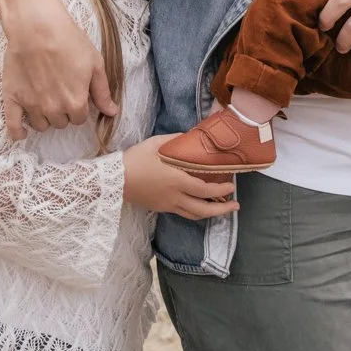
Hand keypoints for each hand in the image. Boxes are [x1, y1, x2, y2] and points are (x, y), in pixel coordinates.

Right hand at [1, 0, 115, 137]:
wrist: (37, 26)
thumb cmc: (68, 41)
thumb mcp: (94, 63)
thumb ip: (102, 92)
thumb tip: (112, 112)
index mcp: (75, 102)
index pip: (79, 119)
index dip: (78, 106)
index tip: (74, 93)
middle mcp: (54, 109)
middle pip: (61, 123)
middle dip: (62, 111)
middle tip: (59, 91)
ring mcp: (32, 105)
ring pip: (41, 125)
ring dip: (45, 117)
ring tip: (44, 100)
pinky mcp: (13, 98)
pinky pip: (14, 126)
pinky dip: (18, 132)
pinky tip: (22, 134)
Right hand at [122, 138, 240, 219]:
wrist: (114, 180)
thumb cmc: (136, 159)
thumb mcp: (156, 143)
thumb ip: (177, 140)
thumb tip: (193, 136)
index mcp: (176, 180)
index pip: (205, 190)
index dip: (221, 190)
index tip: (231, 185)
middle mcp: (175, 196)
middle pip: (204, 209)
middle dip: (223, 209)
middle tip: (235, 205)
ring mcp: (168, 205)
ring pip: (195, 215)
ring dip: (212, 214)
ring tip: (223, 209)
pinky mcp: (162, 209)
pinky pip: (184, 214)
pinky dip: (197, 212)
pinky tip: (201, 206)